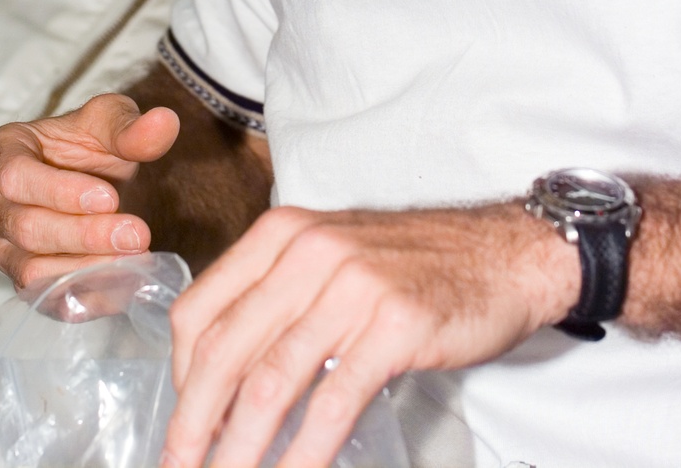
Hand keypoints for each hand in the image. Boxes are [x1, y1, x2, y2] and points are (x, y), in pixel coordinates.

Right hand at [0, 93, 179, 288]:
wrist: (97, 178)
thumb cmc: (91, 143)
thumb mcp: (111, 120)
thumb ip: (130, 125)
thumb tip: (163, 122)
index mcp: (0, 153)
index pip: (16, 176)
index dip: (60, 191)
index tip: (110, 198)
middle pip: (26, 227)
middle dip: (84, 234)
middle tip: (136, 234)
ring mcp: (3, 247)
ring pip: (31, 269)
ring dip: (87, 267)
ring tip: (135, 257)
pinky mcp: (23, 282)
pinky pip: (46, 299)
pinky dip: (87, 295)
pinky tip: (125, 282)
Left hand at [160, 201, 579, 467]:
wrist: (502, 254)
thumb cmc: (412, 264)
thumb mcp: (330, 258)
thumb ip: (277, 299)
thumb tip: (220, 377)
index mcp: (282, 234)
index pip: (199, 310)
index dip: (178, 377)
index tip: (182, 423)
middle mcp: (308, 251)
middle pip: (224, 352)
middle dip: (194, 426)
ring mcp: (352, 285)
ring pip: (270, 381)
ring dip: (239, 449)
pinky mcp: (394, 323)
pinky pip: (333, 401)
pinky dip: (304, 453)